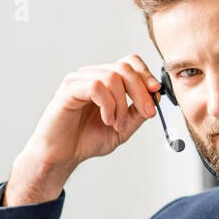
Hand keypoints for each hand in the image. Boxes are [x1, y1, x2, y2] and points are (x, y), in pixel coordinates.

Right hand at [5, 55, 162, 204]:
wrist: (62, 155)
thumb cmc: (86, 139)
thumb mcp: (123, 127)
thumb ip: (138, 113)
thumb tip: (155, 96)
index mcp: (105, 81)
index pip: (129, 62)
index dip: (145, 75)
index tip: (156, 92)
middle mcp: (92, 75)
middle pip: (125, 67)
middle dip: (141, 92)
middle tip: (146, 113)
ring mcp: (78, 80)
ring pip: (112, 77)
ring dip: (122, 104)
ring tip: (117, 124)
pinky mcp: (68, 90)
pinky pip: (96, 87)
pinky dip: (108, 105)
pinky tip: (106, 119)